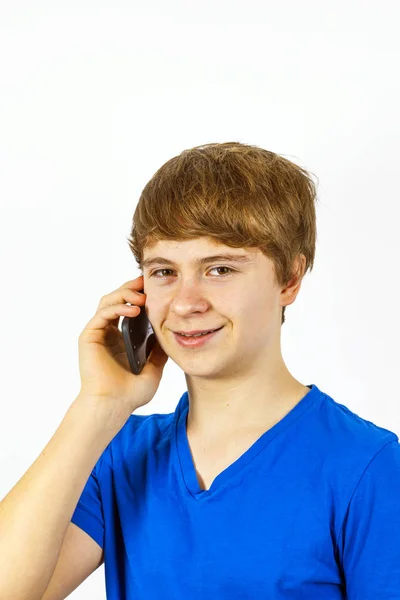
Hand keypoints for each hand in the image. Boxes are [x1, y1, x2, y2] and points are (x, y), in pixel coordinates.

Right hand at [77, 275, 167, 412]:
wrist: (114, 405)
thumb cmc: (131, 392)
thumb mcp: (154, 367)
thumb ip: (160, 350)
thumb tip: (172, 333)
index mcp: (121, 338)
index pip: (129, 307)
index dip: (139, 295)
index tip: (154, 288)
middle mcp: (108, 332)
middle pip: (116, 299)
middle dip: (131, 288)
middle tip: (146, 283)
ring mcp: (98, 333)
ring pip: (107, 302)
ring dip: (124, 294)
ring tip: (142, 296)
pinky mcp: (89, 336)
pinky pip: (102, 314)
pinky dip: (117, 307)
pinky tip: (133, 309)